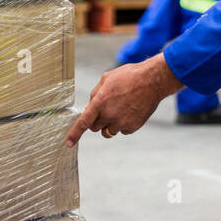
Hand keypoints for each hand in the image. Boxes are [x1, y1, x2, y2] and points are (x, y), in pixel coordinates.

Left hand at [65, 54, 182, 145]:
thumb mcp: (107, 78)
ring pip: (108, 131)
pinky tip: (130, 111)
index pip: (83, 122)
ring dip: (110, 124)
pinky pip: (122, 131)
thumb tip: (89, 106)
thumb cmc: (129, 76)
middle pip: (95, 128)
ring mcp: (121, 122)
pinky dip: (123, 124)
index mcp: (100, 102)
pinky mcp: (132, 127)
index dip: (74, 134)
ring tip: (120, 109)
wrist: (152, 81)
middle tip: (106, 109)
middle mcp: (109, 115)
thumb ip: (95, 94)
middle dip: (96, 121)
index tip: (68, 143)